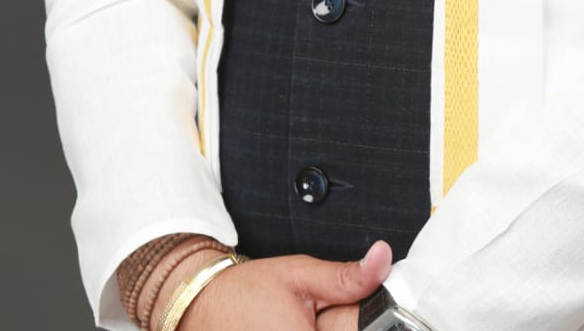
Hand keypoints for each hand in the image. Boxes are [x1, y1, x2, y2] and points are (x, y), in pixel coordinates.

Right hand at [175, 241, 390, 329]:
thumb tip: (382, 259)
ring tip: (306, 322)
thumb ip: (346, 277)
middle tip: (317, 317)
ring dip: (322, 330)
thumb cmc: (245, 292)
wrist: (201, 307)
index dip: (357, 325)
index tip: (349, 316)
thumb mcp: (299, 274)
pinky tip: (293, 327)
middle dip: (337, 327)